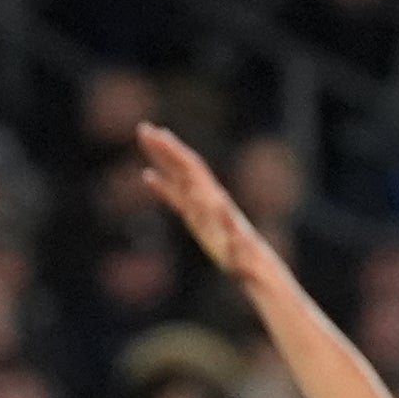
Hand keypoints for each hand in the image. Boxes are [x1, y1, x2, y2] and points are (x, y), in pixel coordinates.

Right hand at [133, 120, 269, 273]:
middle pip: (183, 166)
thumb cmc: (245, 259)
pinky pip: (175, 197)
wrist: (255, 269)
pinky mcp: (197, 218)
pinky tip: (147, 176)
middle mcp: (208, 197)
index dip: (175, 152)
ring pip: (178, 176)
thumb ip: (230, 229)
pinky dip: (161, 185)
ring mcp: (202, 206)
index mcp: (214, 200)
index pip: (191, 169)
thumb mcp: (238, 246)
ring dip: (162, 158)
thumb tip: (220, 208)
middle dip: (164, 147)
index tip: (158, 134)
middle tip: (143, 128)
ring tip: (145, 140)